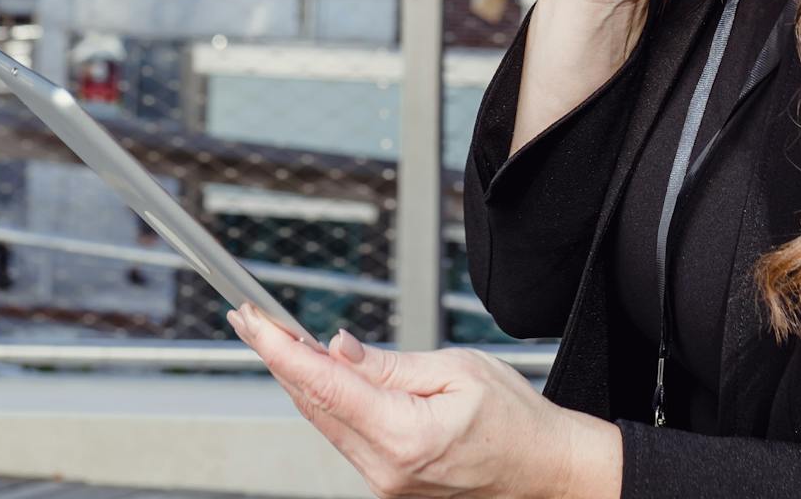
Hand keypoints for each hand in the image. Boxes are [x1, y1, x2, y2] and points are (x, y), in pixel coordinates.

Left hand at [227, 302, 617, 497]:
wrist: (547, 472)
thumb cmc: (517, 422)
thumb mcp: (458, 370)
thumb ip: (389, 364)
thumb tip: (337, 348)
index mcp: (404, 436)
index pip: (322, 385)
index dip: (279, 349)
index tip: (252, 321)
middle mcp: (385, 469)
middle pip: (313, 405)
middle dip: (280, 359)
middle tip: (253, 319)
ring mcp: (385, 484)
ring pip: (325, 422)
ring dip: (301, 380)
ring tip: (281, 339)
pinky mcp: (388, 486)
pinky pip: (345, 438)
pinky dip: (328, 403)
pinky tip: (319, 376)